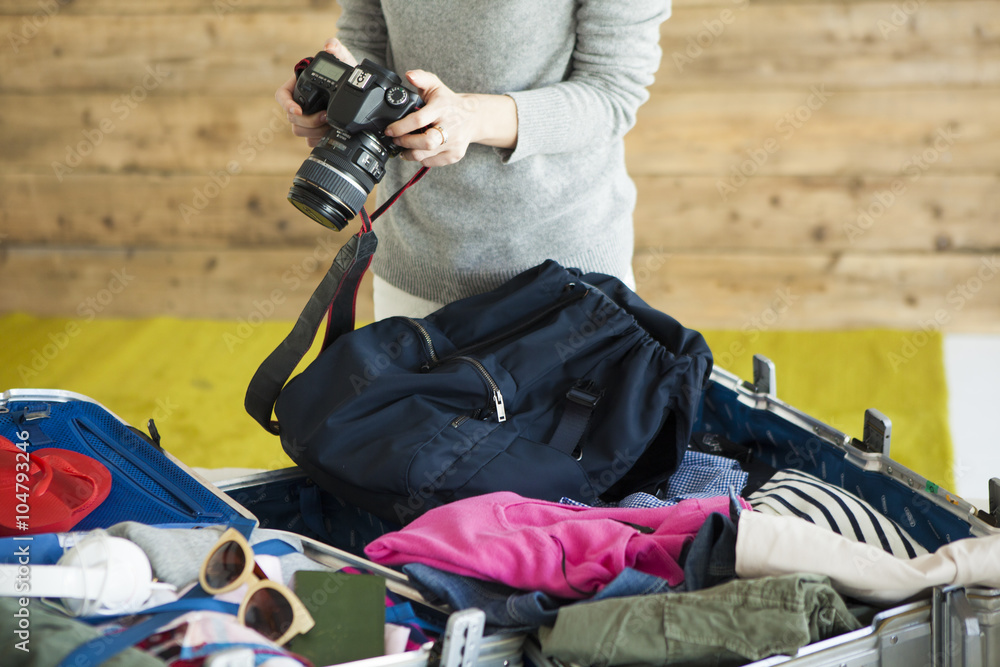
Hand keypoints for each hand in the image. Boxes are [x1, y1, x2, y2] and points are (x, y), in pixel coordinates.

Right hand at [275, 38, 357, 147]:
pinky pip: (310, 140)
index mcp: (297, 86)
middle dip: (308, 120)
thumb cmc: (344, 70)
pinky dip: (318, 139)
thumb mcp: (342, 57)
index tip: (298, 110)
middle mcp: (299, 103)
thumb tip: (330, 46)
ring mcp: (306, 118)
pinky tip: (330, 134)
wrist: (356, 86)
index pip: (282, 96)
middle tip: (325, 116)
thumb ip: (336, 48)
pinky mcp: (315, 130)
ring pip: (299, 130)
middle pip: (292, 118)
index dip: (287, 104)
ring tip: (330, 125)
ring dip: (314, 131)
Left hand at [385, 70, 517, 166]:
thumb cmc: (449, 102)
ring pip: (425, 155)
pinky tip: (417, 151)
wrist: (473, 117)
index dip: (400, 127)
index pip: (419, 120)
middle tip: (396, 139)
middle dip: (405, 143)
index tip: (389, 130)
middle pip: (425, 142)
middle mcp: (450, 126)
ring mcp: (454, 143)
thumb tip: (409, 75)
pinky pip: (431, 162)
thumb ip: (421, 78)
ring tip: (403, 147)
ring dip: (409, 153)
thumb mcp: (435, 85)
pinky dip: (420, 158)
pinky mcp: (455, 155)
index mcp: (442, 108)